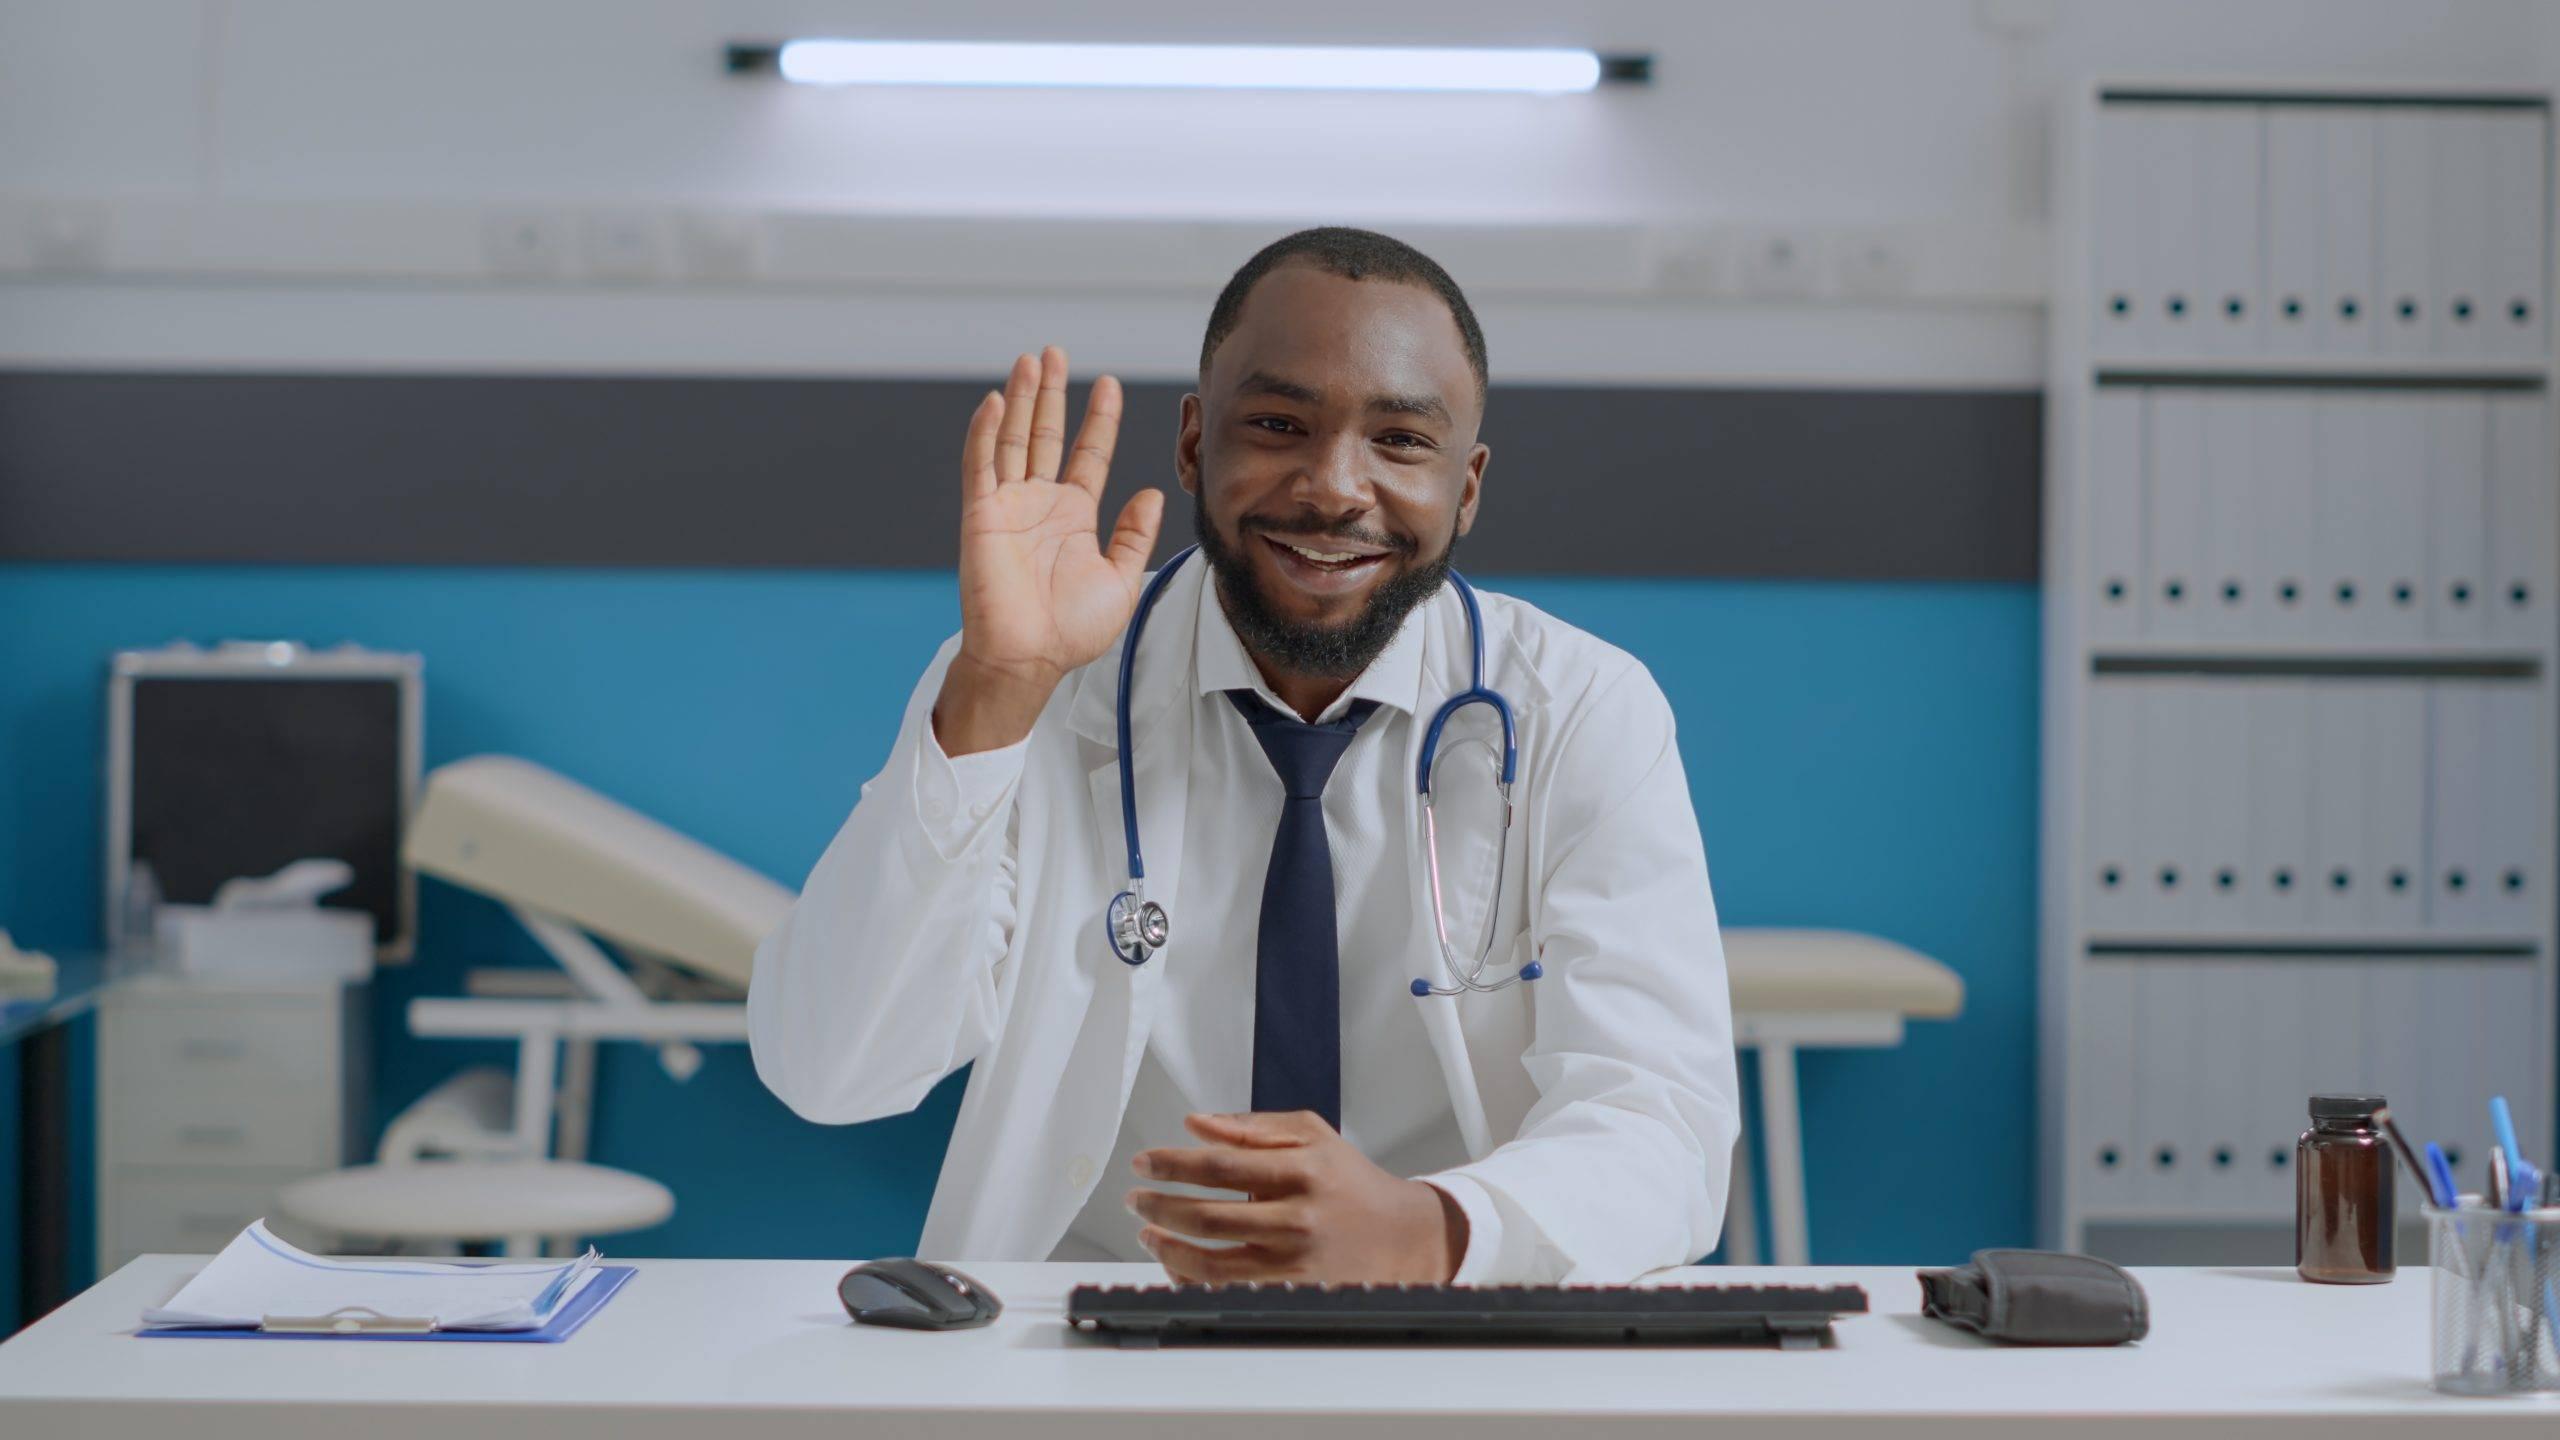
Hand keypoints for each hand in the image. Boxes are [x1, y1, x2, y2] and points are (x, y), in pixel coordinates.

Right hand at [937, 347, 1164, 754]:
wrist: (1031, 659)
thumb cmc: (1072, 631)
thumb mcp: (1121, 580)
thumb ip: (1134, 536)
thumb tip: (1151, 494)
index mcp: (1073, 515)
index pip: (1087, 454)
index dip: (1099, 420)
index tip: (1109, 384)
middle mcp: (1039, 503)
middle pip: (1046, 434)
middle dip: (1052, 393)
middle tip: (1056, 352)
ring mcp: (1008, 506)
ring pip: (1014, 439)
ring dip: (1021, 399)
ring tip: (1031, 360)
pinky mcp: (981, 515)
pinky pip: (982, 465)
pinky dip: (986, 433)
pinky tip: (996, 400)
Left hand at [1126, 1112, 1468, 1284]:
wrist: (1401, 1236)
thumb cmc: (1350, 1182)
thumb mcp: (1310, 1135)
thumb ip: (1249, 1127)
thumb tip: (1194, 1124)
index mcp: (1301, 1170)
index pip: (1219, 1166)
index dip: (1172, 1164)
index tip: (1144, 1163)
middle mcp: (1297, 1217)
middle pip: (1207, 1216)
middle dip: (1159, 1206)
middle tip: (1136, 1198)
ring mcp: (1294, 1261)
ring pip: (1211, 1261)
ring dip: (1166, 1246)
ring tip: (1147, 1231)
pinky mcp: (1292, 1293)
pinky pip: (1227, 1291)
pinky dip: (1192, 1278)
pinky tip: (1176, 1261)